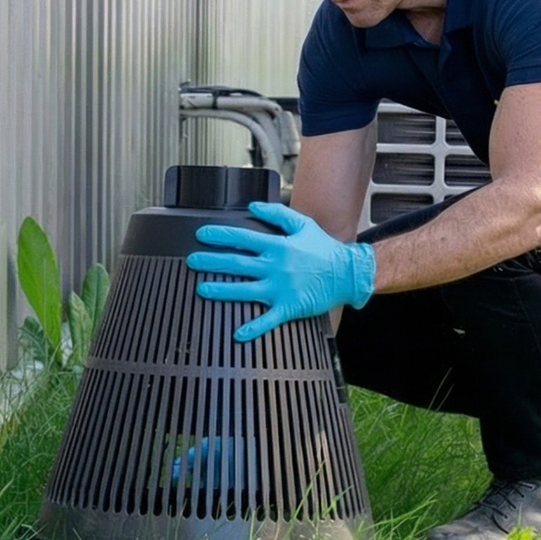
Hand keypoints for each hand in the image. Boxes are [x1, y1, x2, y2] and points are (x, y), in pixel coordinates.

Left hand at [186, 201, 375, 340]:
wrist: (348, 273)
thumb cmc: (325, 250)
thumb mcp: (302, 225)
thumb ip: (276, 214)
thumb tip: (252, 206)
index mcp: (278, 246)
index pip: (243, 238)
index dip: (220, 236)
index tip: (202, 235)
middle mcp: (276, 267)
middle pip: (237, 263)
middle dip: (211, 261)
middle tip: (192, 261)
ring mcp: (281, 288)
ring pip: (245, 290)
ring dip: (221, 291)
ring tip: (202, 290)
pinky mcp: (289, 307)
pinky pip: (268, 319)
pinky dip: (253, 328)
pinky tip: (238, 333)